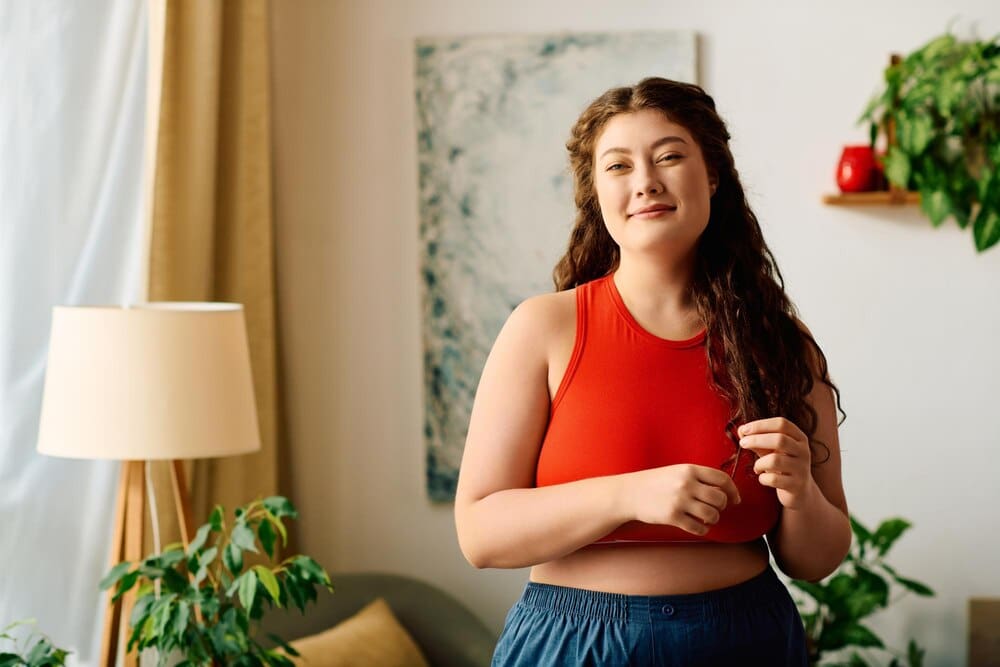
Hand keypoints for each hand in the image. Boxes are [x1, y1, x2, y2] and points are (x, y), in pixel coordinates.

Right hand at [625, 464, 741, 535]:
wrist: (630, 493)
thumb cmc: (655, 483)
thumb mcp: (676, 472)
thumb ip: (698, 478)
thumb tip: (724, 490)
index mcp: (689, 470)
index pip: (722, 478)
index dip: (733, 491)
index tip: (735, 499)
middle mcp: (686, 484)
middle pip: (720, 499)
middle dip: (722, 507)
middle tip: (715, 509)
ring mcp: (679, 501)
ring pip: (712, 514)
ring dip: (713, 519)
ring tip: (706, 518)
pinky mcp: (672, 516)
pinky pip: (698, 527)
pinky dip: (702, 529)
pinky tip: (697, 526)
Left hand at [738, 417, 817, 509]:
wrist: (800, 491)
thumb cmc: (782, 465)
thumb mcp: (771, 450)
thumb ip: (757, 439)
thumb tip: (741, 430)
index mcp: (799, 438)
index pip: (782, 424)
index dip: (761, 425)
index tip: (744, 429)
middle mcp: (804, 451)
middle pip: (780, 439)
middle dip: (756, 440)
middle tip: (742, 443)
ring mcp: (802, 469)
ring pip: (775, 460)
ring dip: (759, 463)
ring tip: (757, 467)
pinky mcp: (797, 485)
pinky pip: (774, 479)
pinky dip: (763, 478)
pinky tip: (763, 478)